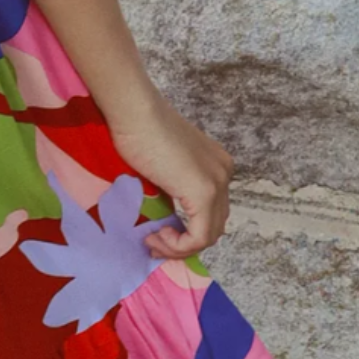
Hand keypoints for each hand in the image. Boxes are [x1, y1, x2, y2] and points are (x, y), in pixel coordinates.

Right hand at [100, 84, 236, 261]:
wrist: (134, 112)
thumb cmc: (138, 130)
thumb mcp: (162, 165)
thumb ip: (172, 186)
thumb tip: (164, 219)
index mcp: (216, 165)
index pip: (211, 212)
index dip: (186, 231)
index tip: (156, 233)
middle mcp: (224, 173)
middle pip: (213, 226)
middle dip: (184, 242)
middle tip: (153, 241)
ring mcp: (217, 182)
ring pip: (209, 235)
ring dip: (179, 246)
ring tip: (152, 240)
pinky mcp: (204, 192)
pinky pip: (198, 237)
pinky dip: (178, 245)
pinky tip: (157, 236)